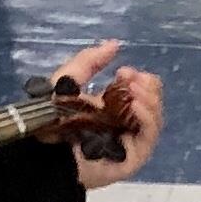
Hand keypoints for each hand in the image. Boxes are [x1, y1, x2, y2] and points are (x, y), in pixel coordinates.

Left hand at [47, 41, 164, 190]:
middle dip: (147, 86)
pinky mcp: (133, 157)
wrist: (45, 149)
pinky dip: (147, 118)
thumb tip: (115, 43)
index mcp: (114, 108)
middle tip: (131, 79)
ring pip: (155, 119)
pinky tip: (136, 105)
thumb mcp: (69, 80)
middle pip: (153, 103)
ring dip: (150, 99)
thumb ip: (90, 61)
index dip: (138, 78)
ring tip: (134, 89)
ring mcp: (131, 142)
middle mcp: (126, 125)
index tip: (123, 71)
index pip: (141, 91)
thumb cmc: (53, 117)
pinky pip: (149, 136)